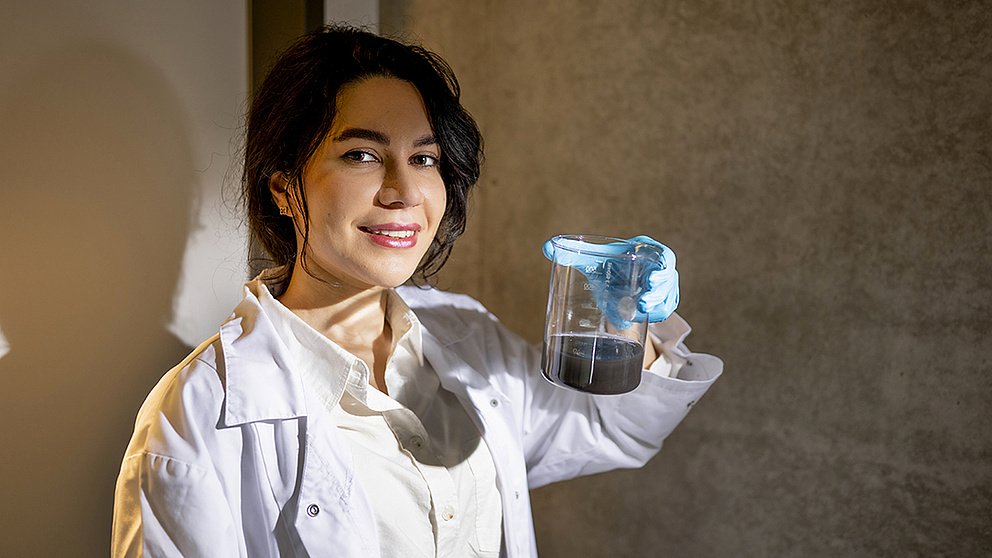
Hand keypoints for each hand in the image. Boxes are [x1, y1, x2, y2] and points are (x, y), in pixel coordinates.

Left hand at [543, 235, 678, 323]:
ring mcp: (661, 285)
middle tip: (643, 304)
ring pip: (669, 296)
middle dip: (660, 292)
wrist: (613, 282)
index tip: (651, 279)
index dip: (662, 267)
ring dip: (659, 306)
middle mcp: (657, 267)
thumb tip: (547, 246)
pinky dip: (658, 314)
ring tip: (642, 312)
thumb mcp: (592, 260)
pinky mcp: (660, 301)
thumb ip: (571, 254)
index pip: (663, 256)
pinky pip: (666, 308)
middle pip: (668, 279)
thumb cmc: (606, 265)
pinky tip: (646, 317)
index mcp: (645, 251)